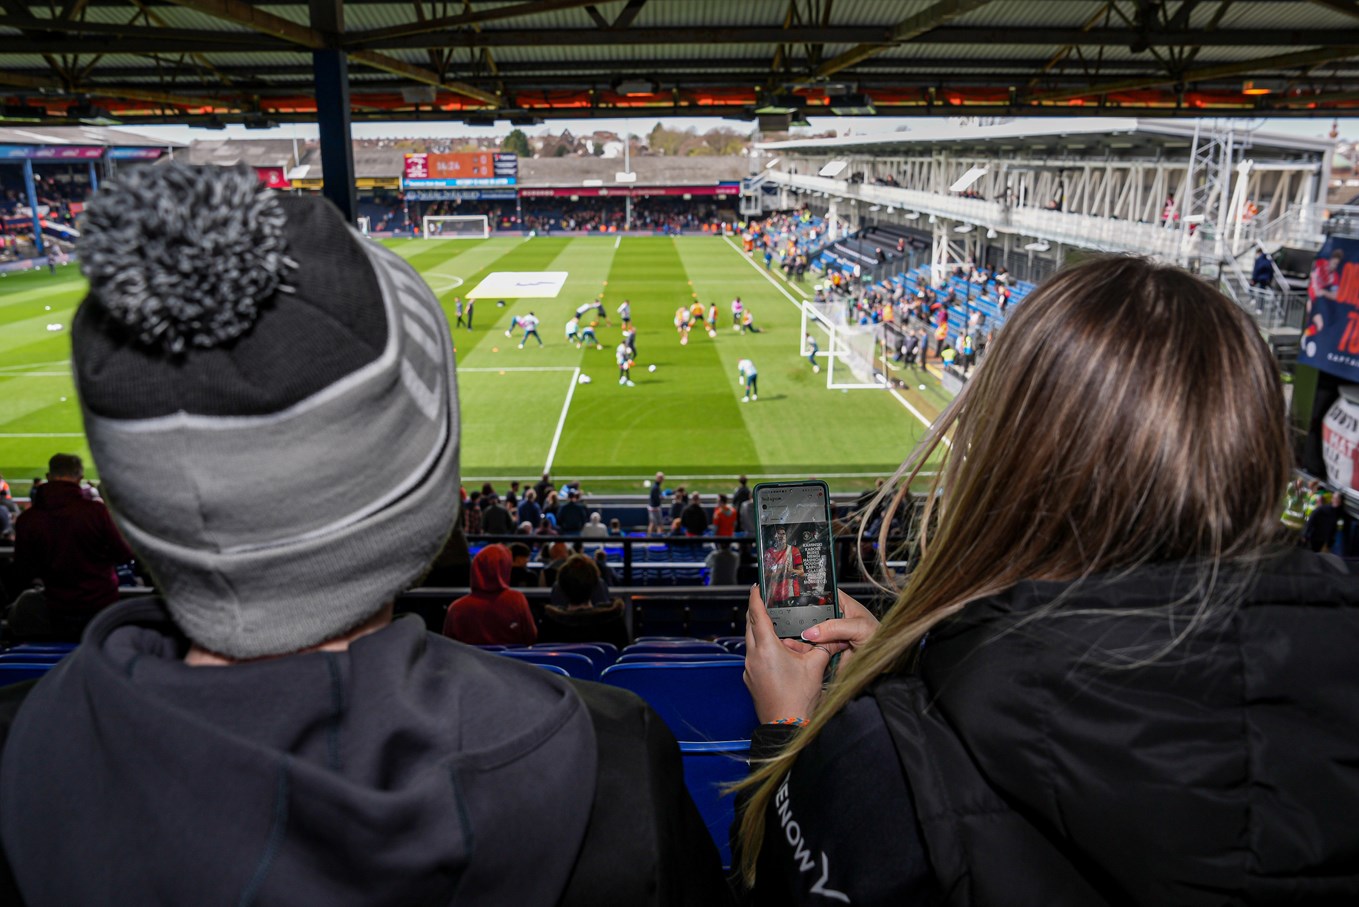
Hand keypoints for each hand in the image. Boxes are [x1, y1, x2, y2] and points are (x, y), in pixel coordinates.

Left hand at [744, 586, 832, 723]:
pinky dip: (762, 648)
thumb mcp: (815, 667)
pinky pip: (754, 657)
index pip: (757, 615)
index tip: (756, 587)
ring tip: (777, 628)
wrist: (785, 728)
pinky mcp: (751, 680)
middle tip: (766, 602)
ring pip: (752, 642)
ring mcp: (749, 669)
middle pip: (750, 626)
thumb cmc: (798, 700)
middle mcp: (753, 657)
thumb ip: (824, 648)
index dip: (755, 598)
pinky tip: (777, 652)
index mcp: (766, 648)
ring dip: (761, 632)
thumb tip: (836, 637)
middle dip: (757, 612)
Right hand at [797, 590, 879, 671]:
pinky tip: (804, 652)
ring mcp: (830, 637)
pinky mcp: (827, 652)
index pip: (823, 594)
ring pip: (810, 635)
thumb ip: (835, 627)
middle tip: (796, 626)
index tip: (795, 598)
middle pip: (812, 616)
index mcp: (843, 605)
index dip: (810, 594)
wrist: (885, 666)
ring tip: (797, 641)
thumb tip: (812, 631)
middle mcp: (834, 620)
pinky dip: (808, 653)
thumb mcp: (859, 627)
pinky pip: (813, 651)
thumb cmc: (881, 640)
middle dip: (804, 621)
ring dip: (804, 639)